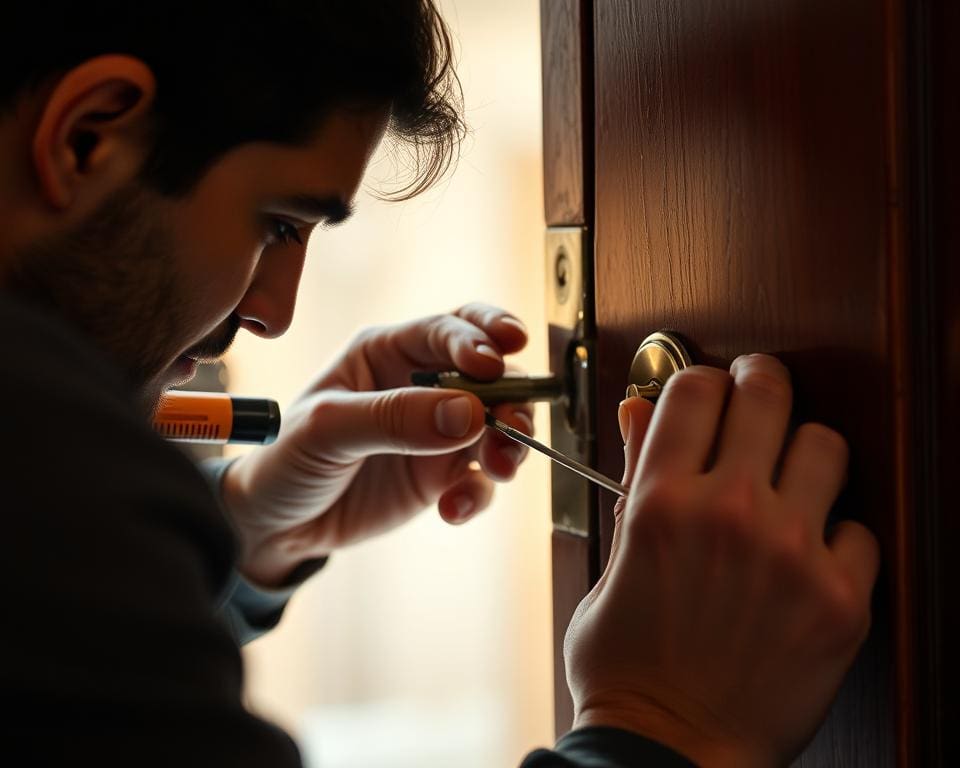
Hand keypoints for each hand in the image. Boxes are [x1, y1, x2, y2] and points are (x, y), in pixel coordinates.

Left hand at [220, 303, 533, 585]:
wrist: (276, 524)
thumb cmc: (287, 458)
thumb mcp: (327, 429)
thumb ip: (394, 417)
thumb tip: (471, 413)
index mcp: (387, 351)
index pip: (447, 328)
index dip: (479, 338)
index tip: (492, 364)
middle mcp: (421, 384)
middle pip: (491, 374)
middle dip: (511, 397)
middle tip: (513, 425)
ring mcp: (437, 431)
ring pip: (499, 425)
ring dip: (508, 445)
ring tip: (497, 469)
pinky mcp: (443, 475)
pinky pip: (480, 479)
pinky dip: (478, 493)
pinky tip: (451, 510)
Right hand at [564, 354, 879, 766]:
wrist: (673, 752)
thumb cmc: (627, 665)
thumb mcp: (611, 561)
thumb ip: (633, 478)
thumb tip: (638, 411)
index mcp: (661, 501)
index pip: (694, 387)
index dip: (701, 378)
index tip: (711, 389)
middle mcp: (729, 514)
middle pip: (767, 392)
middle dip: (761, 381)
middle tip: (760, 391)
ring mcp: (791, 553)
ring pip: (827, 444)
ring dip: (806, 451)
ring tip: (792, 475)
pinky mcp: (840, 600)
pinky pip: (862, 529)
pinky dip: (840, 533)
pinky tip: (812, 552)